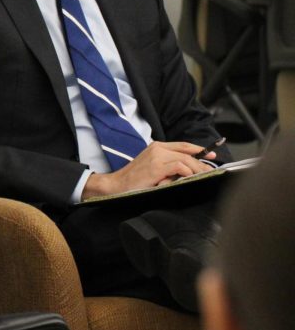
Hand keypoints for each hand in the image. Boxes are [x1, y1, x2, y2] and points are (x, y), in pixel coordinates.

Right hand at [82, 140, 216, 198]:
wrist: (117, 184)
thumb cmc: (135, 179)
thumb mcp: (153, 166)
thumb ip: (168, 163)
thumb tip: (188, 169)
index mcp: (157, 146)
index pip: (183, 145)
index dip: (199, 149)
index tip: (211, 155)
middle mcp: (157, 148)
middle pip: (187, 152)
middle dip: (202, 161)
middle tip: (211, 170)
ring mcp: (157, 156)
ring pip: (185, 159)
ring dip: (197, 168)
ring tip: (203, 176)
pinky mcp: (157, 167)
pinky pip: (179, 166)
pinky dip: (187, 172)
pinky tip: (189, 177)